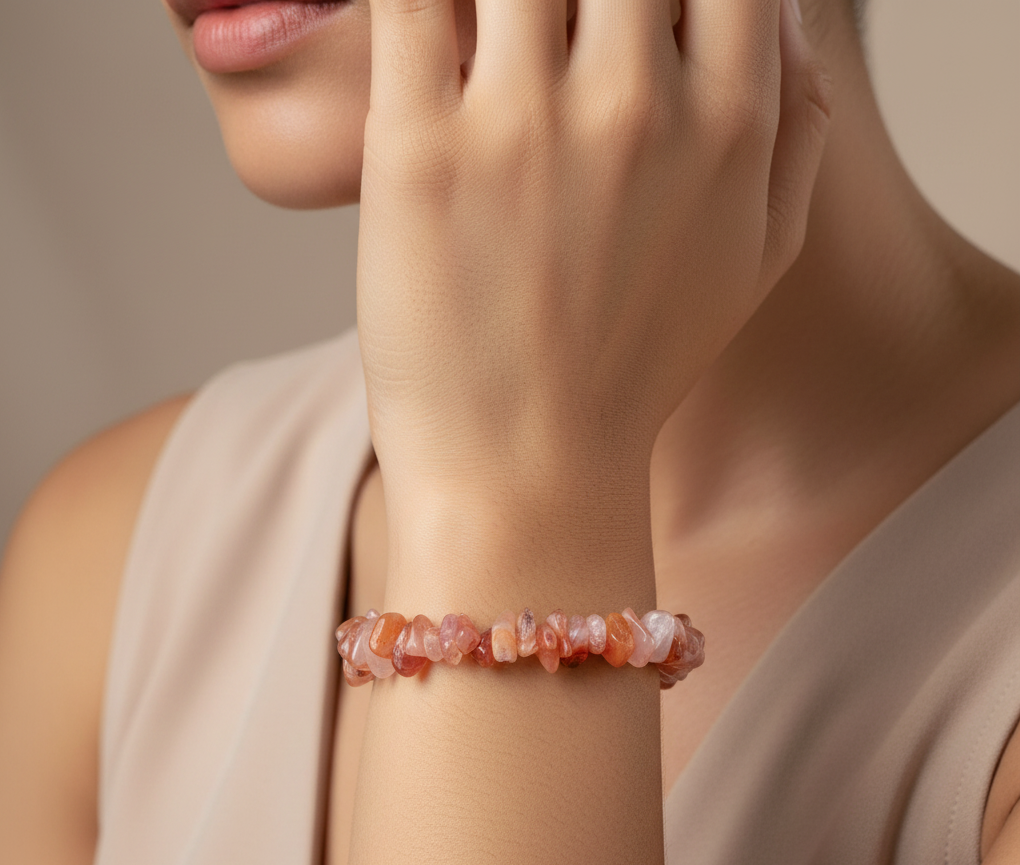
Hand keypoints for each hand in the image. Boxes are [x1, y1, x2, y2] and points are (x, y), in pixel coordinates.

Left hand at [356, 0, 830, 543]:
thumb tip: (786, 16)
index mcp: (729, 127)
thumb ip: (795, 128)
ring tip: (492, 49)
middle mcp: (635, 109)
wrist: (528, 474)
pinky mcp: (416, 153)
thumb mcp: (757, 260)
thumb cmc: (633, 371)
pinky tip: (429, 36)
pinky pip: (413, 1)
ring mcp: (521, 126)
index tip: (621, 24)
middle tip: (552, 45)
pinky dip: (421, 1)